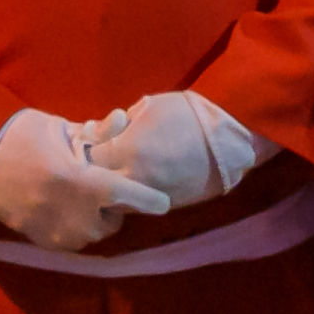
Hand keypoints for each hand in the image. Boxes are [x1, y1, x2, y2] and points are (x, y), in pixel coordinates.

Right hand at [0, 109, 173, 252]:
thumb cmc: (20, 135)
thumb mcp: (60, 128)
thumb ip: (96, 133)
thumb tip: (124, 119)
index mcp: (79, 180)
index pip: (126, 195)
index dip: (148, 199)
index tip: (164, 202)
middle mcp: (70, 212)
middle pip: (112, 220)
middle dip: (116, 207)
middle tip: (106, 186)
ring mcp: (54, 231)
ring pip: (94, 235)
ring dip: (98, 219)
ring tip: (86, 198)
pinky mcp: (40, 241)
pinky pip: (73, 242)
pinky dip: (77, 228)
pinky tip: (68, 209)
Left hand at [77, 92, 255, 213]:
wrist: (230, 141)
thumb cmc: (190, 115)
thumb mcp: (150, 107)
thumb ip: (124, 122)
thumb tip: (106, 131)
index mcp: (127, 150)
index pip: (88, 159)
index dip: (84, 149)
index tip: (87, 140)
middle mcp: (134, 179)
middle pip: (96, 184)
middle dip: (91, 172)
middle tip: (94, 158)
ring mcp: (150, 195)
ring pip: (114, 200)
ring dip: (108, 188)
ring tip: (111, 171)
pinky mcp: (166, 205)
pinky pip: (136, 204)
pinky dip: (129, 196)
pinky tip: (132, 180)